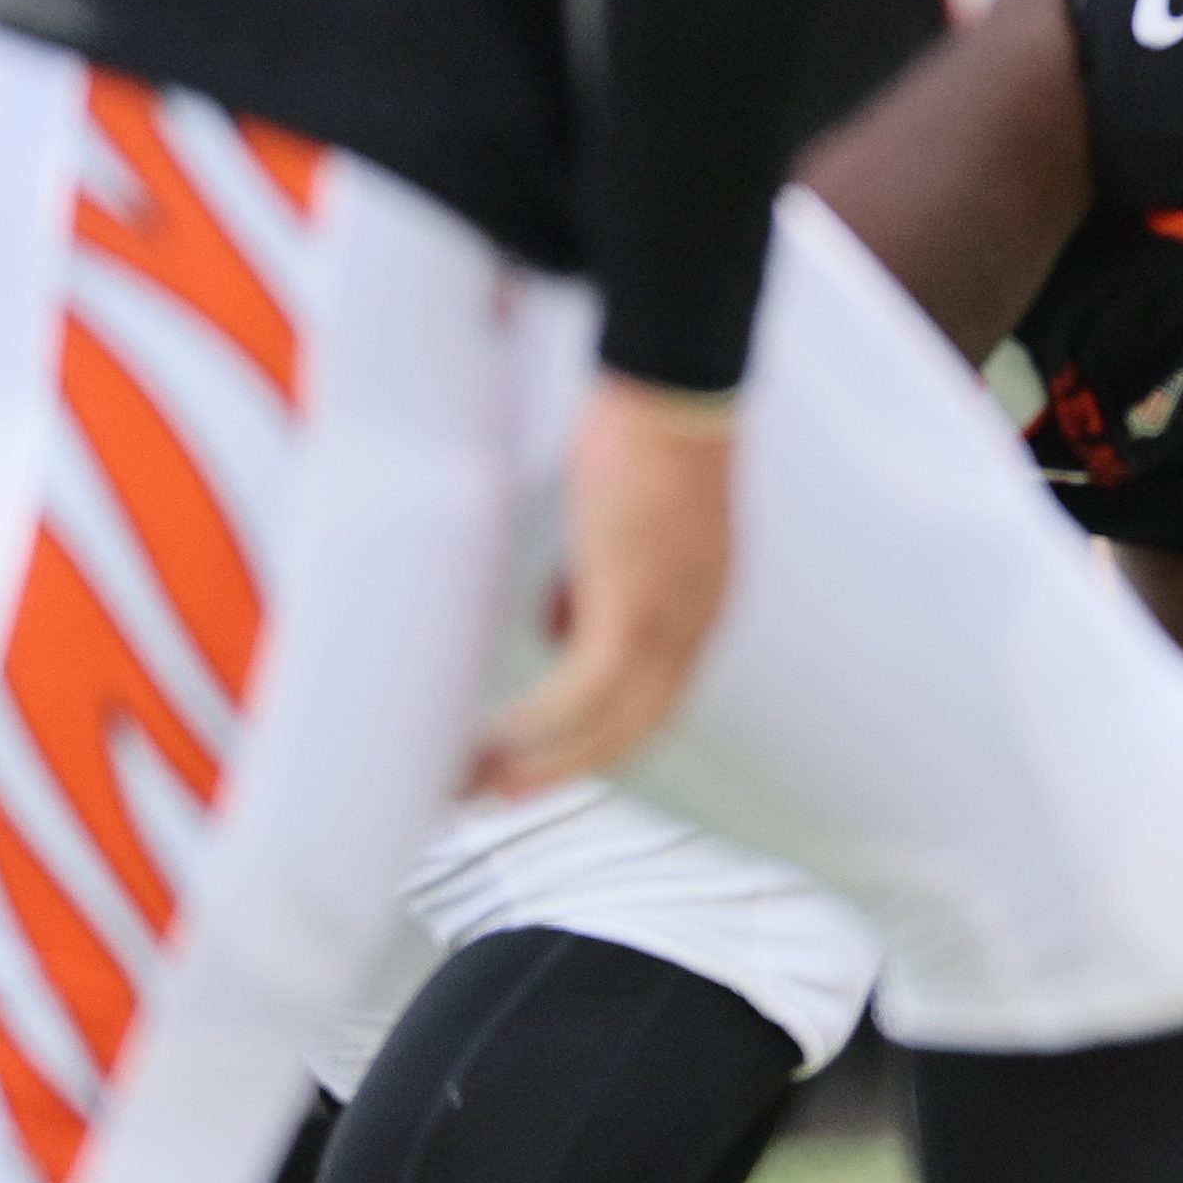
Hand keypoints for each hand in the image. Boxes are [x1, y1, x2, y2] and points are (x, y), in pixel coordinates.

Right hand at [476, 375, 738, 796]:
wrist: (675, 388)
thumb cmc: (644, 436)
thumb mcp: (618, 526)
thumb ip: (591, 582)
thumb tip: (558, 626)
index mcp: (697, 606)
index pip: (652, 697)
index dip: (598, 736)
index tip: (543, 760)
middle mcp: (695, 624)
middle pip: (636, 728)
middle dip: (567, 768)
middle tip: (501, 794)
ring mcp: (672, 617)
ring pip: (612, 724)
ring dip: (546, 762)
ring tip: (484, 786)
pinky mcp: (635, 601)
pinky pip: (586, 690)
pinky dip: (542, 727)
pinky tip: (496, 745)